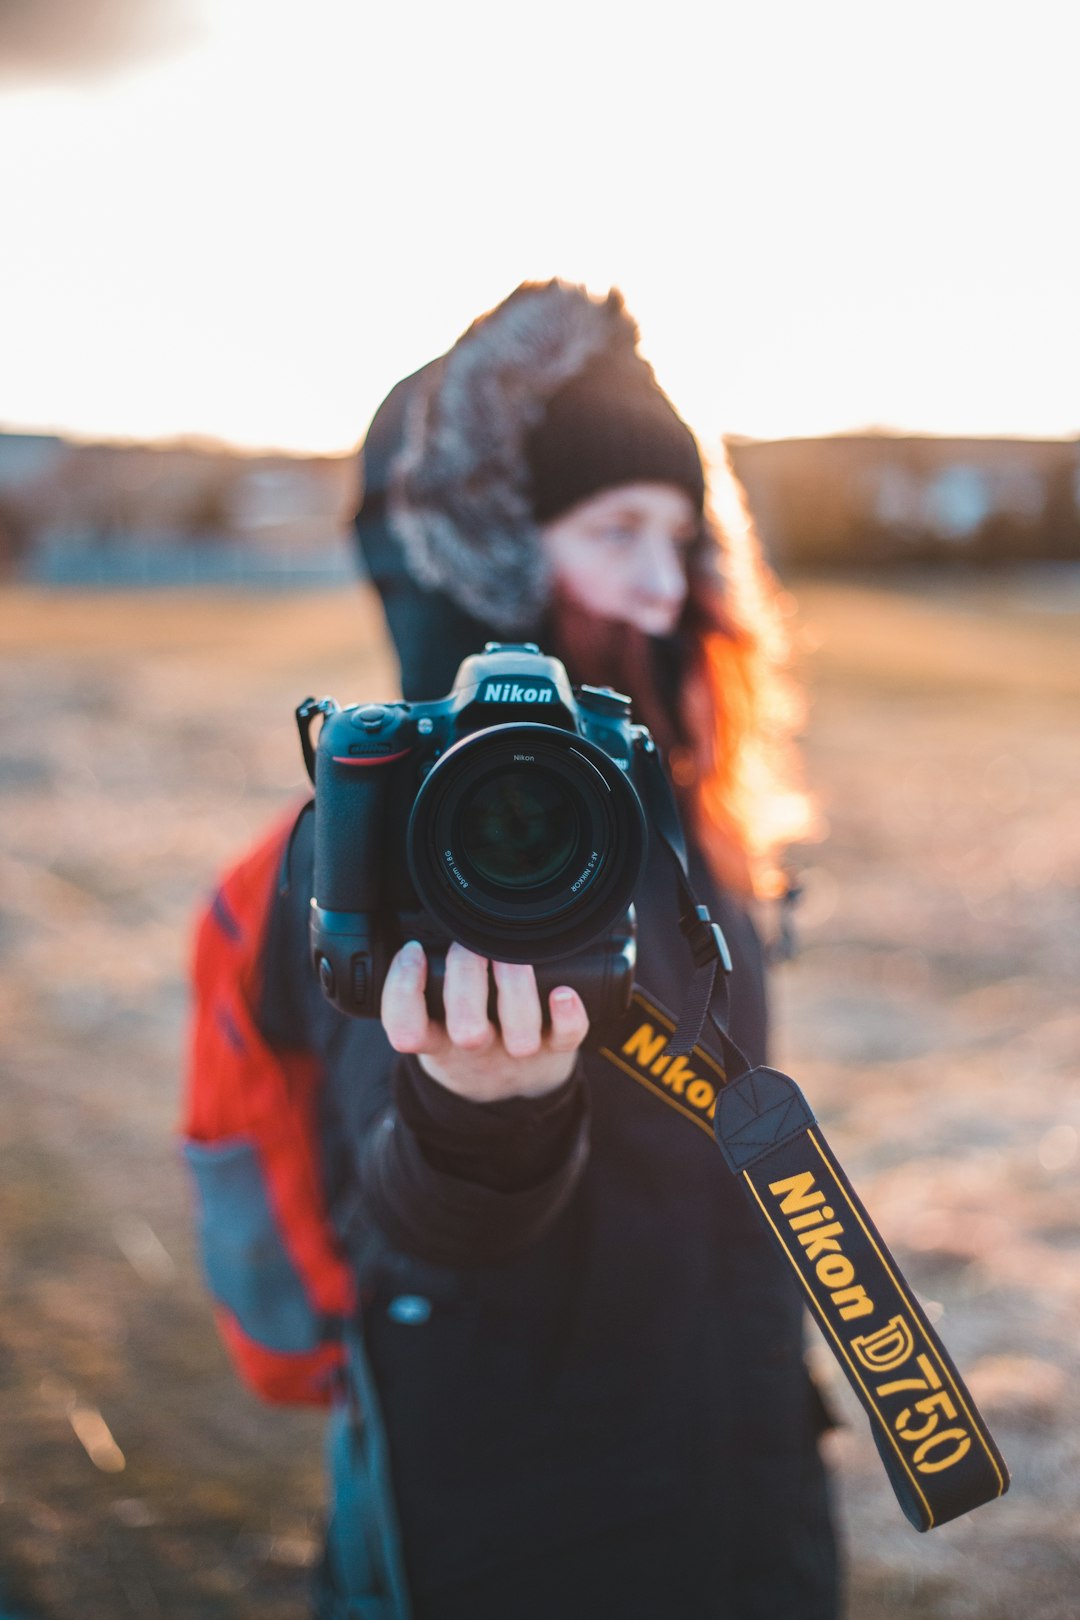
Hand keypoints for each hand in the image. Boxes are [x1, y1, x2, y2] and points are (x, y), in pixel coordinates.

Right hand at [381, 940, 588, 1101]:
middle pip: (467, 1028)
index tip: (413, 952)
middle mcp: (475, 1048)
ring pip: (518, 1035)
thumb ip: (420, 986)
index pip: (406, 1026)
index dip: (402, 989)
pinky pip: (566, 1037)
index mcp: (436, 1039)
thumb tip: (414, 926)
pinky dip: (568, 1016)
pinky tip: (563, 992)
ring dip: (516, 989)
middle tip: (467, 945)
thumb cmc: (463, 1042)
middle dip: (466, 977)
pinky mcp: (554, 1050)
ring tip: (513, 957)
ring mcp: (516, 1051)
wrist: (504, 1095)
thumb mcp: (430, 1024)